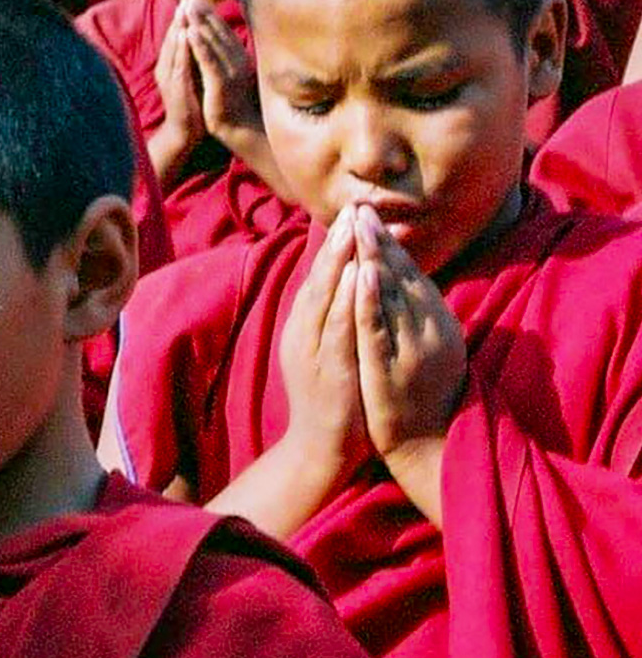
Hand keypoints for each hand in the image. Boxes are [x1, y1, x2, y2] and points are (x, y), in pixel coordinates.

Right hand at [155, 0, 205, 152]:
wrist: (185, 131)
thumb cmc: (192, 102)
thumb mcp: (193, 74)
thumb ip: (194, 57)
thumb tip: (203, 38)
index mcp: (171, 63)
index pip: (176, 35)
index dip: (183, 17)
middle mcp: (166, 67)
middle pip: (172, 37)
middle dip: (180, 17)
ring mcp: (169, 78)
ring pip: (172, 48)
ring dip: (177, 28)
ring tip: (184, 10)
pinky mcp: (175, 88)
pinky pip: (177, 64)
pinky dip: (180, 49)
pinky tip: (184, 35)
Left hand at [185, 0, 261, 143]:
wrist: (239, 128)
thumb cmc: (233, 102)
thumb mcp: (230, 74)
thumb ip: (227, 57)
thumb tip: (220, 41)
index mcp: (239, 57)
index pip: (222, 30)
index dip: (209, 14)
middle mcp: (237, 60)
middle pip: (218, 31)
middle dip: (203, 13)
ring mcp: (230, 71)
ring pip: (213, 41)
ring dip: (200, 22)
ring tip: (188, 7)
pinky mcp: (221, 83)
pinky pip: (209, 60)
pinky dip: (200, 45)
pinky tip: (190, 32)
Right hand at [278, 206, 370, 495]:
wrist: (320, 449)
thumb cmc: (332, 395)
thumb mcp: (327, 348)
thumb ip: (333, 315)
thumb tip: (347, 280)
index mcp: (303, 325)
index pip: (318, 276)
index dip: (334, 244)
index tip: (352, 212)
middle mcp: (302, 332)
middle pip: (317, 278)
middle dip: (335, 242)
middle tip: (352, 208)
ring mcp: (312, 351)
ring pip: (323, 298)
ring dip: (337, 262)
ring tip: (351, 230)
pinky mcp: (329, 370)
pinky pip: (336, 329)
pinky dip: (345, 300)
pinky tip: (355, 276)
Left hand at [352, 204, 466, 459]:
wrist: (428, 445)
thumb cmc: (425, 393)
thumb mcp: (424, 344)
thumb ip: (416, 312)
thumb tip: (400, 278)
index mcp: (436, 321)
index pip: (410, 273)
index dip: (389, 242)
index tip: (370, 214)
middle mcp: (429, 328)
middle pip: (401, 275)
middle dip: (379, 240)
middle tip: (361, 207)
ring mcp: (413, 348)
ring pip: (391, 295)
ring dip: (375, 258)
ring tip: (360, 226)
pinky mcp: (392, 367)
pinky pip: (379, 328)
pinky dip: (370, 299)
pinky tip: (361, 274)